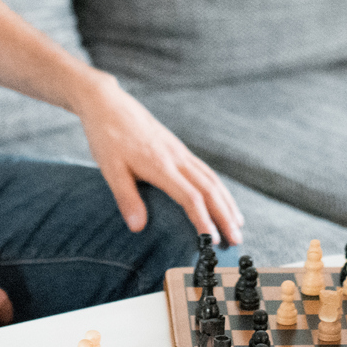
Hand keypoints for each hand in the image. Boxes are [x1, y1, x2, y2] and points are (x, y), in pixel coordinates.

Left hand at [71, 72, 243, 244]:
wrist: (109, 104)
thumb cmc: (107, 137)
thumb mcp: (110, 169)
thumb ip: (126, 198)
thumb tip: (137, 228)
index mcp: (161, 165)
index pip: (191, 197)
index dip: (204, 220)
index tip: (213, 241)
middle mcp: (177, 158)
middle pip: (210, 189)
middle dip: (225, 216)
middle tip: (237, 239)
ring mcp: (180, 153)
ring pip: (212, 179)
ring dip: (227, 202)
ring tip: (238, 223)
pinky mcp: (178, 149)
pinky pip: (205, 171)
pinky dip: (219, 188)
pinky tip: (221, 198)